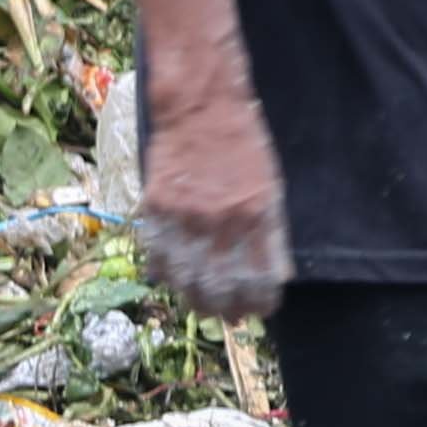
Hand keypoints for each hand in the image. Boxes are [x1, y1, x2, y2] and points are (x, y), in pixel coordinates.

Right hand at [137, 85, 291, 319]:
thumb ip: (269, 230)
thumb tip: (270, 273)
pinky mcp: (156, 210)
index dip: (261, 302)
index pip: (261, 278)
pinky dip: (168, 276)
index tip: (262, 310)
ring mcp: (186, 217)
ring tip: (206, 309)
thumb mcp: (270, 184)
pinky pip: (159, 258)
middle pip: (223, 288)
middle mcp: (223, 222)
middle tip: (233, 318)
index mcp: (258, 214)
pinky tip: (176, 284)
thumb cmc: (242, 143)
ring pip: (189, 281)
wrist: (199, 107)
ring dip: (198, 302)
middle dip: (230, 311)